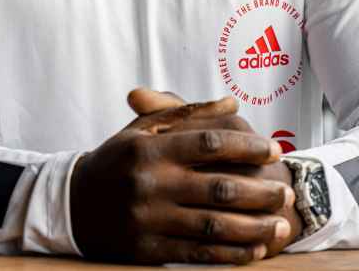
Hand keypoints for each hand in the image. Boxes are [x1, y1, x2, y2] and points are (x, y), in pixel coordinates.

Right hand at [69, 96, 294, 264]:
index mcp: (150, 148)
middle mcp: (150, 182)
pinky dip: (230, 254)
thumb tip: (231, 102)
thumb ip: (187, 114)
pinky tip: (254, 250)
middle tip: (287, 193)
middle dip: (261, 192)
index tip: (274, 151)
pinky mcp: (146, 251)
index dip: (247, 147)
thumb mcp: (142, 129)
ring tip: (282, 226)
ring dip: (254, 228)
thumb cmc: (116, 160)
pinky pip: (197, 254)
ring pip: (214, 225)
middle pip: (219, 187)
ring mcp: (148, 219)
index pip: (209, 143)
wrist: (71, 203)